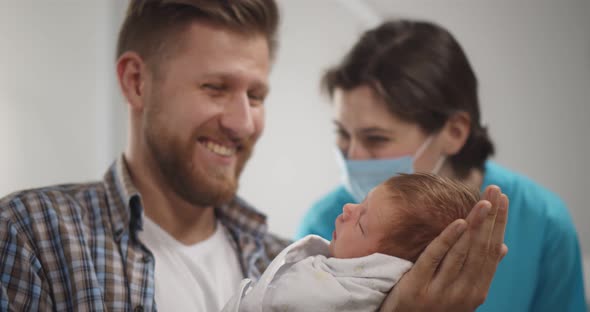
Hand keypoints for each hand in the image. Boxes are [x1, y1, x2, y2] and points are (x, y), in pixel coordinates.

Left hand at [379, 185, 508, 311]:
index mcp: (476, 292)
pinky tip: (459, 222)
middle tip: (496, 190)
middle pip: (480, 248)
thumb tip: (503, 247)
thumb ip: (479, 271)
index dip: (498, 224)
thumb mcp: (461, 293)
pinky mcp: (417, 287)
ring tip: (484, 201)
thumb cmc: (433, 307)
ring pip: (462, 252)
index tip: (503, 199)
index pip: (491, 251)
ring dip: (475, 224)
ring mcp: (441, 291)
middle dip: (491, 218)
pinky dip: (448, 239)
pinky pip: (434, 258)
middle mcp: (463, 293)